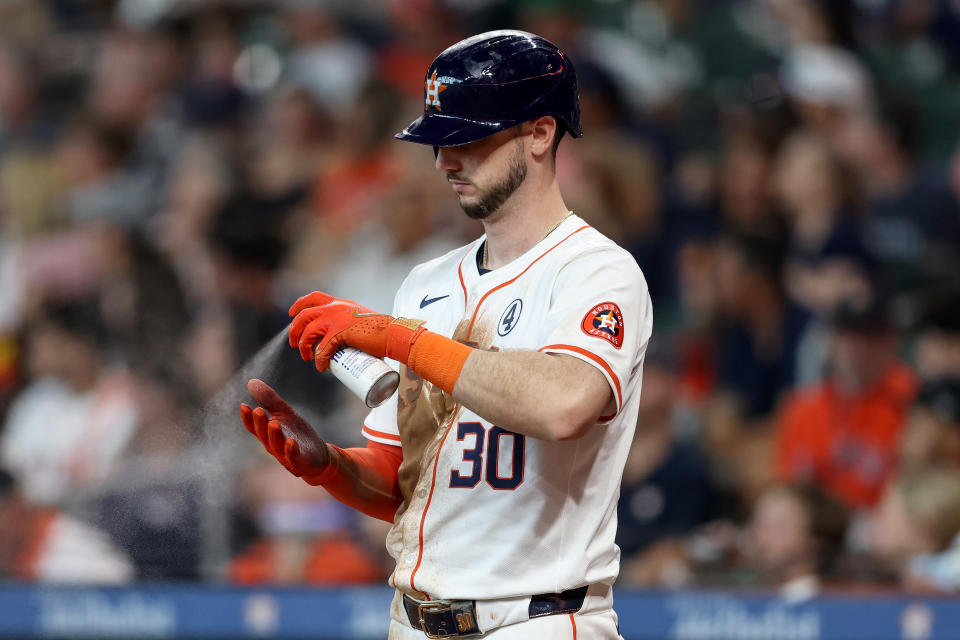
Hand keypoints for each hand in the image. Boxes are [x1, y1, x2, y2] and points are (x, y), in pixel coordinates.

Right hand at [240, 378, 329, 479]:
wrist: (318, 453)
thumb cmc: (297, 433)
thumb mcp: (284, 413)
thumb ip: (269, 400)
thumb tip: (251, 382)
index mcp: (267, 434)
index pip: (254, 427)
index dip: (247, 418)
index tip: (243, 406)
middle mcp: (273, 446)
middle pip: (264, 435)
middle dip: (260, 423)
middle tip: (258, 411)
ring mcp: (285, 456)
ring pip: (276, 446)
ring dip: (274, 435)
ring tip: (273, 423)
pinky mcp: (299, 463)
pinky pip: (293, 458)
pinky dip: (291, 451)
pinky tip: (291, 442)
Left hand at [287, 291, 424, 371]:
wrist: (393, 333)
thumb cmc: (380, 330)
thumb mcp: (359, 319)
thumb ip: (349, 323)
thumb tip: (340, 340)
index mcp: (339, 303)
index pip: (312, 297)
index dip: (298, 305)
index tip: (291, 314)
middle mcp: (335, 308)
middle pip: (304, 316)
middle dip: (294, 331)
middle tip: (295, 344)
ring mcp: (337, 319)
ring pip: (308, 332)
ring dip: (304, 347)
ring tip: (307, 358)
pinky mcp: (340, 333)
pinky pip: (323, 348)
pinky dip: (319, 360)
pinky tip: (321, 367)